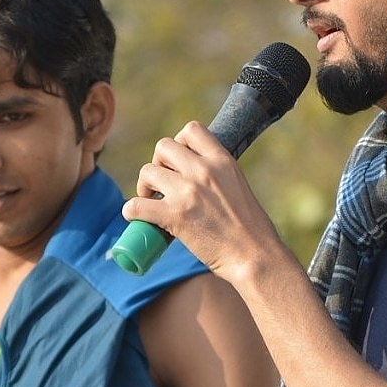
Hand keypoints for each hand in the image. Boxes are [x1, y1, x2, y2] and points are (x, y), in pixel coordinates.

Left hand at [123, 121, 287, 286]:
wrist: (254, 256)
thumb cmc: (250, 229)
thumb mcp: (238, 186)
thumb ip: (218, 175)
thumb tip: (194, 176)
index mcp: (223, 160)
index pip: (192, 130)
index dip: (179, 142)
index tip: (179, 161)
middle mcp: (204, 170)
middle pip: (163, 146)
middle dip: (158, 162)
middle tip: (162, 183)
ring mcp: (188, 192)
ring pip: (147, 171)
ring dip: (144, 185)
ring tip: (151, 200)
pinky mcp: (175, 216)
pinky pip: (136, 205)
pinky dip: (132, 211)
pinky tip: (137, 216)